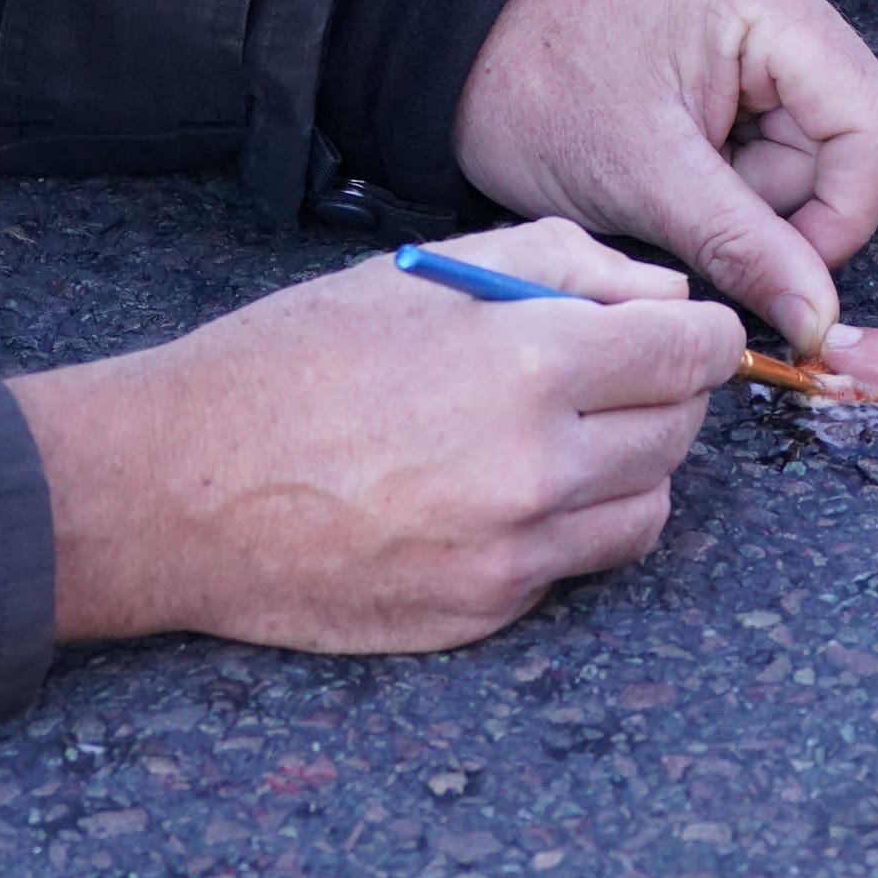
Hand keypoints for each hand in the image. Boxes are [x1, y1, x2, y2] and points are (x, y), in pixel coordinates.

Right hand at [10, 219, 743, 649]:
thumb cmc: (288, 361)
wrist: (176, 488)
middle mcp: (536, 469)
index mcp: (526, 363)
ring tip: (550, 432)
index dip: (701, 333)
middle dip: (661, 393)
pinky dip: (562, 528)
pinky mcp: (484, 614)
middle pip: (681, 431)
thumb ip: (562, 263)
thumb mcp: (422, 272)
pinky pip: (574, 566)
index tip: (684, 330)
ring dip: (625, 467)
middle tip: (604, 370)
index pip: (693, 353)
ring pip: (646, 509)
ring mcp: (513, 556)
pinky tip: (493, 492)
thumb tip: (661, 294)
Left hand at [455, 0, 877, 355]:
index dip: (841, 214)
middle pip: (841, 138)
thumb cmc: (532, 86)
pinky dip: (725, 173)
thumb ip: (746, 250)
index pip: (869, 124)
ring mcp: (759, 19)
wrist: (450, 44)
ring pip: (806, 148)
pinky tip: (665, 161)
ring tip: (662, 178)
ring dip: (746, 193)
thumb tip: (819, 320)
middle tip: (691, 210)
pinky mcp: (733, 49)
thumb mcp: (645, 179)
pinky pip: (767, 136)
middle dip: (776, 201)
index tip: (785, 274)